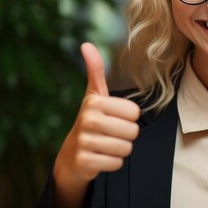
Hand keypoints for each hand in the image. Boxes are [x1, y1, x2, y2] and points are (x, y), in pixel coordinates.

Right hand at [53, 42, 139, 188]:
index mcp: (95, 102)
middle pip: (133, 132)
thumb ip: (95, 70)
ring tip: (106, 145)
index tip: (115, 118)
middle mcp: (88, 120)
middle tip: (112, 134)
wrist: (72, 154)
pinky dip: (113, 163)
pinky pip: (117, 163)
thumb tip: (86, 44)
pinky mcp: (85, 162)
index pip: (134, 113)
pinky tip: (101, 157)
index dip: (129, 118)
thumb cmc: (91, 120)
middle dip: (127, 136)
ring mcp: (85, 142)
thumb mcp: (94, 95)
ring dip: (120, 149)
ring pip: (126, 149)